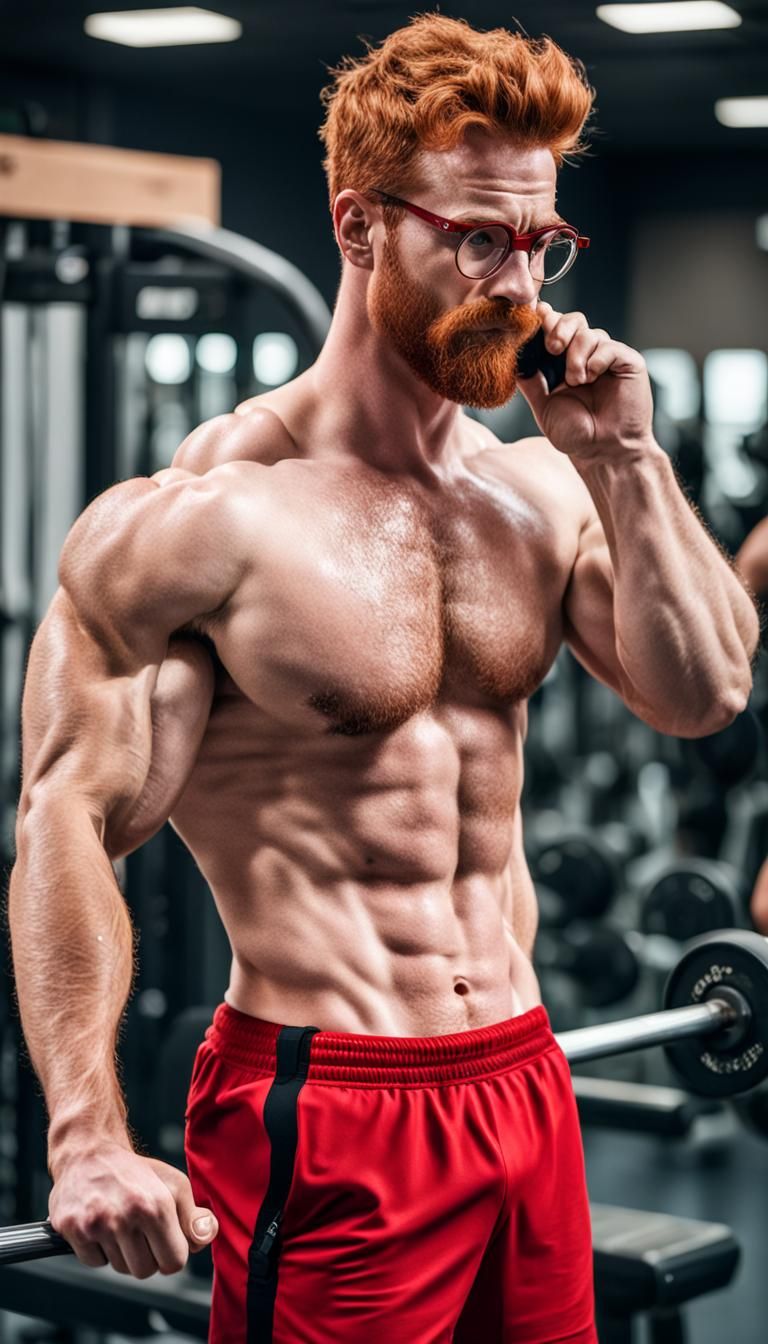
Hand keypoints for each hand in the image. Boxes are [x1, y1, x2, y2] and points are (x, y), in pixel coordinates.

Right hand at [48, 1141, 217, 1277]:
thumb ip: (193, 1217)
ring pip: (119, 1268)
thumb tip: (206, 1236)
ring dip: (122, 1252)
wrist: (88, 1152)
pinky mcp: (71, 1228)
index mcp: (155, 1205)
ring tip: (119, 1222)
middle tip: (139, 1229)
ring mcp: (96, 1223)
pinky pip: (93, 1262)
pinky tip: (99, 1224)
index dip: (172, 1252)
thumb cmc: (134, 1172)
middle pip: (146, 1271)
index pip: (174, 1262)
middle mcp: (125, 1215)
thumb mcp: (173, 1185)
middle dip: (146, 1255)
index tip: (165, 1237)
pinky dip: (98, 1249)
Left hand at [517, 301, 654, 463]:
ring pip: (590, 334)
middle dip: (559, 329)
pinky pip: (610, 348)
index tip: (533, 322)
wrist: (602, 452)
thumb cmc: (576, 434)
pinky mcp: (628, 362)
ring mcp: (607, 358)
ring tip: (576, 381)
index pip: (555, 328)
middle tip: (552, 349)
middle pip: (574, 320)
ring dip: (576, 355)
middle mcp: (587, 356)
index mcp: (565, 362)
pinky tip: (591, 377)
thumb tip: (513, 358)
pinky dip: (596, 359)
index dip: (544, 321)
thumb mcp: (543, 406)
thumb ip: (530, 382)